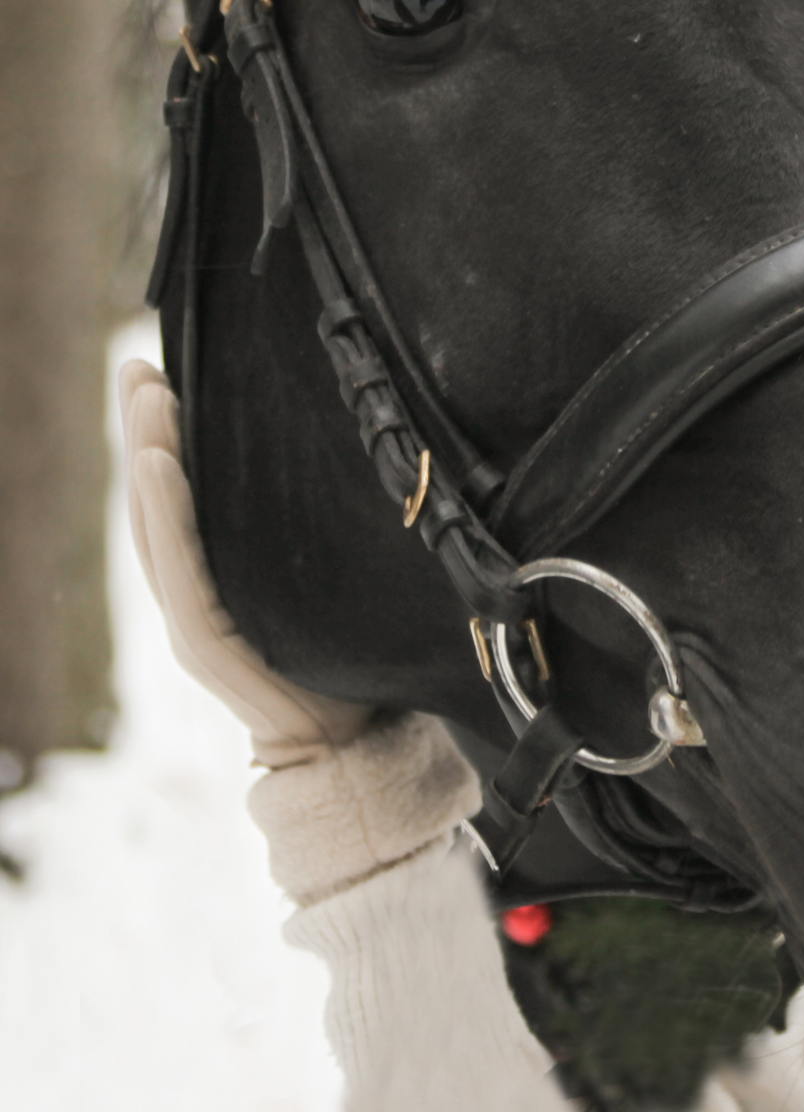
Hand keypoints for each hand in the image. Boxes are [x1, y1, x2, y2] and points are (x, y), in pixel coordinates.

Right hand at [120, 360, 376, 768]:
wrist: (356, 746)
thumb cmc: (353, 661)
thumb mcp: (335, 583)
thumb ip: (320, 537)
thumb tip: (357, 460)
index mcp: (222, 577)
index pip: (183, 496)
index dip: (168, 438)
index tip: (161, 374)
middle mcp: (198, 592)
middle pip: (158, 501)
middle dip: (146, 431)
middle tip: (138, 365)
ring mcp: (196, 618)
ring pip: (158, 525)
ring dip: (149, 455)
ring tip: (146, 395)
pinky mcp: (207, 644)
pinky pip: (181, 571)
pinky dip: (166, 515)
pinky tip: (159, 465)